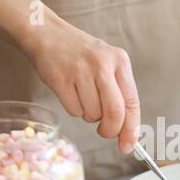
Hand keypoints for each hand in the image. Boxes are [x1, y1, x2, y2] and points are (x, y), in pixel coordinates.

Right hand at [23, 17, 139, 153]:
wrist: (47, 34)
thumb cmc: (82, 56)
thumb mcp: (108, 66)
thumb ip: (120, 95)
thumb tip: (127, 133)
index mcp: (120, 62)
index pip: (132, 102)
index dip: (131, 129)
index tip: (128, 145)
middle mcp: (102, 65)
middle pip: (115, 112)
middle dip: (111, 130)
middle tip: (105, 132)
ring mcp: (80, 71)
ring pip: (92, 114)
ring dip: (89, 116)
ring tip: (84, 97)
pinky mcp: (60, 79)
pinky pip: (74, 111)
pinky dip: (75, 110)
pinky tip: (71, 93)